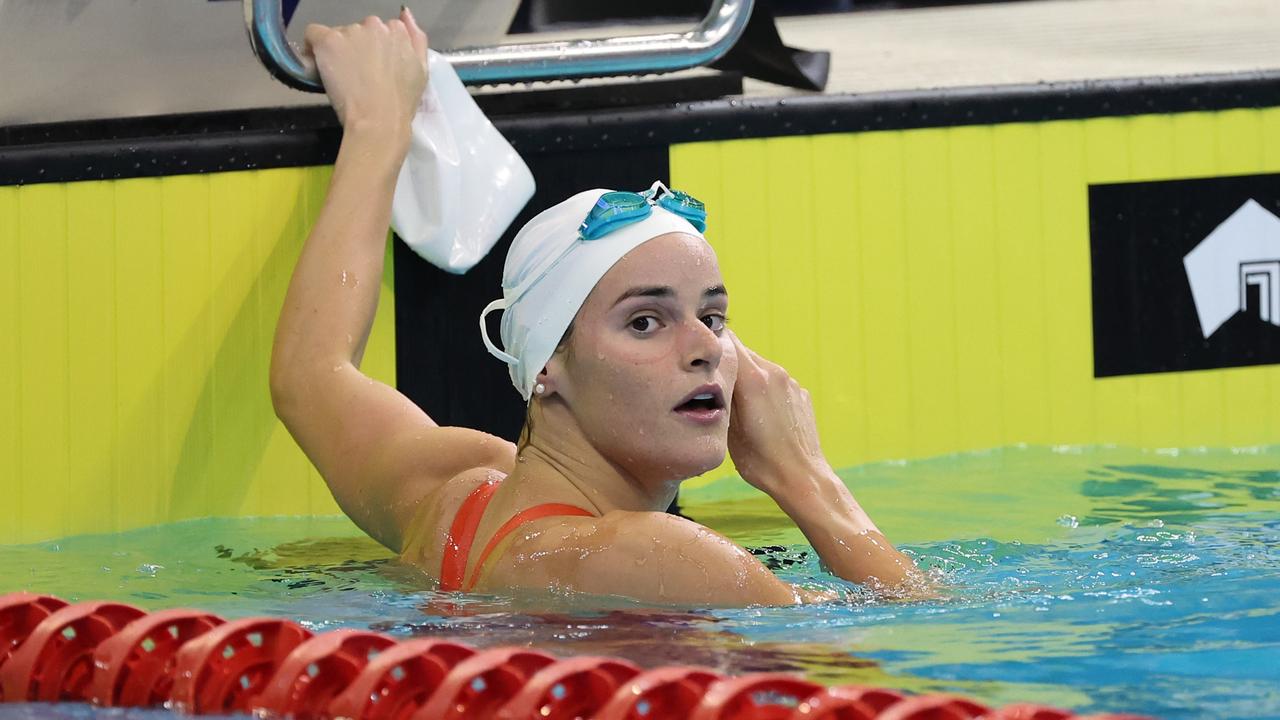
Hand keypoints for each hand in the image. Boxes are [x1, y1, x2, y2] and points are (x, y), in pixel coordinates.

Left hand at [303, 7, 427, 135]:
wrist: (380, 120)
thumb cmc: (402, 103)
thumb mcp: (421, 70)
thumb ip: (416, 39)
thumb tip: (405, 14)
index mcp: (397, 31)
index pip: (379, 30)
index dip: (373, 49)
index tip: (370, 66)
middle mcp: (375, 25)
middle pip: (358, 30)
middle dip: (357, 47)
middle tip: (357, 74)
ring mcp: (351, 32)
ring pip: (338, 35)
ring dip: (338, 50)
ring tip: (342, 77)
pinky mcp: (329, 41)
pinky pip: (313, 34)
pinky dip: (312, 48)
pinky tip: (318, 65)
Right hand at [726, 331, 832, 497]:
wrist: (801, 477)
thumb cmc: (761, 461)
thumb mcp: (728, 429)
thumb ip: (721, 396)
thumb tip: (713, 375)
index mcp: (753, 379)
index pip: (730, 340)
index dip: (715, 344)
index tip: (704, 358)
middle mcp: (774, 373)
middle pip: (745, 353)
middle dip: (730, 366)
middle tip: (716, 388)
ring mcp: (790, 383)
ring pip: (760, 369)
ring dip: (748, 381)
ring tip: (740, 409)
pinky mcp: (801, 394)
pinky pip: (776, 383)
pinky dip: (766, 393)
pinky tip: (762, 418)